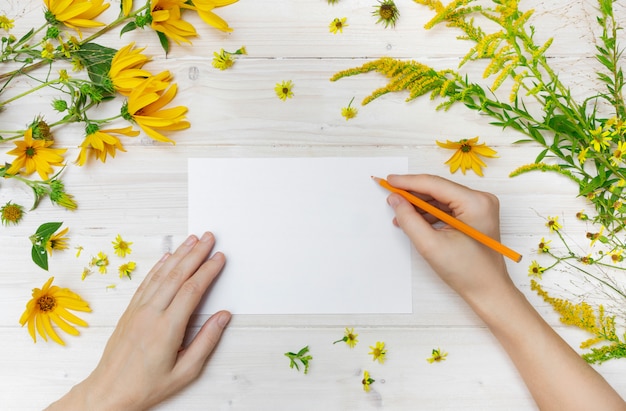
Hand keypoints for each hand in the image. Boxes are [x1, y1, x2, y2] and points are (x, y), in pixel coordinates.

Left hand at [47, 232, 230, 410]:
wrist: (109, 392)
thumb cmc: (146, 386)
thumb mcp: (185, 372)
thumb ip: (206, 342)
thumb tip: (223, 317)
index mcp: (167, 328)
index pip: (192, 290)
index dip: (208, 271)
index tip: (219, 258)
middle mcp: (151, 314)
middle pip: (178, 275)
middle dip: (196, 253)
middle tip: (209, 238)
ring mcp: (138, 310)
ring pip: (162, 275)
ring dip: (179, 254)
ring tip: (192, 239)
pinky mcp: (130, 311)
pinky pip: (146, 282)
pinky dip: (159, 267)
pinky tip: (167, 257)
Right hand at [384, 174, 511, 302]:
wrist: (488, 291)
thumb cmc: (467, 272)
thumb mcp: (430, 245)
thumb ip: (409, 219)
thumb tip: (395, 200)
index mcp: (475, 203)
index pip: (434, 184)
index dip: (408, 182)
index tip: (388, 181)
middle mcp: (481, 200)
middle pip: (438, 189)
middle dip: (412, 194)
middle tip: (390, 196)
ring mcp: (479, 207)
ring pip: (441, 198)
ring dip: (419, 205)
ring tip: (400, 214)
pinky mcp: (475, 216)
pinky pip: (447, 207)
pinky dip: (429, 213)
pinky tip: (414, 221)